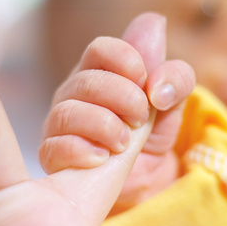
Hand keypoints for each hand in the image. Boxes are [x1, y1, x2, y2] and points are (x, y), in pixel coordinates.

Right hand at [40, 12, 195, 214]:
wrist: (143, 178)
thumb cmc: (151, 133)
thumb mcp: (173, 102)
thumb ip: (173, 73)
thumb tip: (155, 47)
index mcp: (100, 71)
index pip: (100, 48)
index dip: (126, 60)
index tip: (145, 81)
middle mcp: (73, 93)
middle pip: (86, 81)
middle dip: (122, 98)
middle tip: (142, 117)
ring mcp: (59, 125)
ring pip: (66, 114)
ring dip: (104, 126)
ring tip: (125, 143)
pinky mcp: (53, 156)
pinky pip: (54, 148)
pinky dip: (81, 150)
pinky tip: (102, 157)